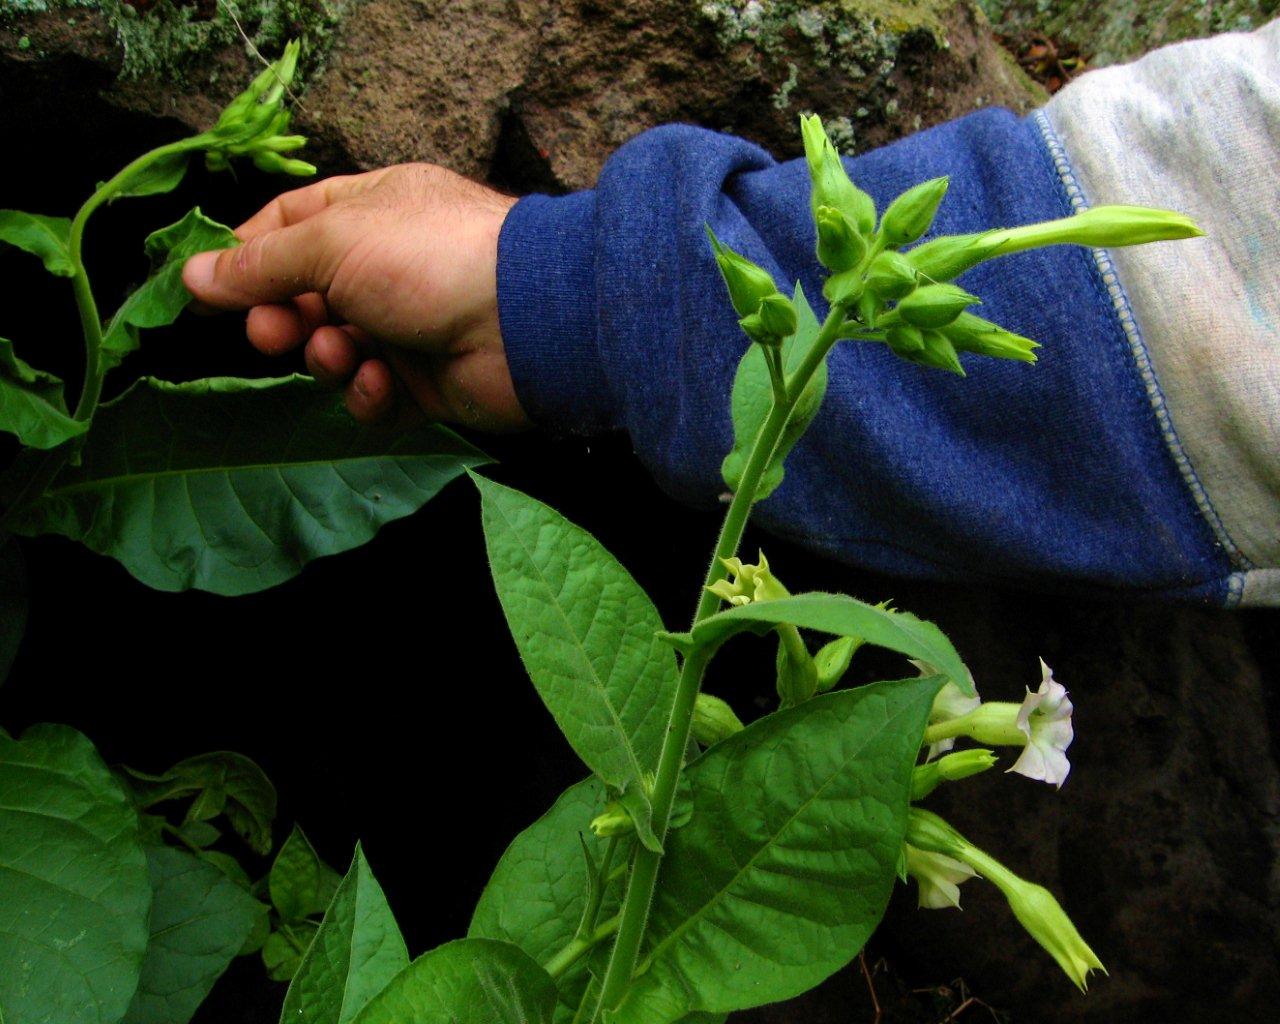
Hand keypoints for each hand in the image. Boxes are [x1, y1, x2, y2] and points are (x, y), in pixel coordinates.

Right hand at [181, 163, 528, 430]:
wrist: (524, 322)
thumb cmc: (430, 258)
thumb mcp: (331, 242)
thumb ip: (260, 264)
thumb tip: (193, 275)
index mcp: (371, 210)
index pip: (289, 225)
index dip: (245, 257)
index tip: (205, 291)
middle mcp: (389, 266)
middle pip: (305, 296)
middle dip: (281, 318)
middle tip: (272, 334)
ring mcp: (409, 326)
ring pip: (335, 351)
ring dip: (326, 357)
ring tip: (341, 353)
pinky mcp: (428, 383)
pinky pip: (374, 395)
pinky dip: (368, 394)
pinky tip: (381, 383)